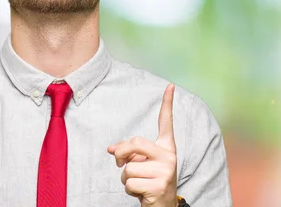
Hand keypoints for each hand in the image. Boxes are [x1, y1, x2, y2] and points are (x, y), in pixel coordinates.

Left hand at [107, 83, 177, 206]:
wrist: (162, 205)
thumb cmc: (149, 180)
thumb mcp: (141, 163)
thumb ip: (128, 152)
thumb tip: (110, 149)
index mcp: (166, 147)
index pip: (166, 123)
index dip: (167, 104)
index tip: (170, 86)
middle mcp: (169, 156)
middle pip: (135, 143)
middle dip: (121, 154)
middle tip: (119, 162)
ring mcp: (166, 171)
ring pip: (128, 168)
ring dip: (126, 179)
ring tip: (139, 183)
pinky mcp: (159, 186)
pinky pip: (130, 183)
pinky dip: (129, 190)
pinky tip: (142, 193)